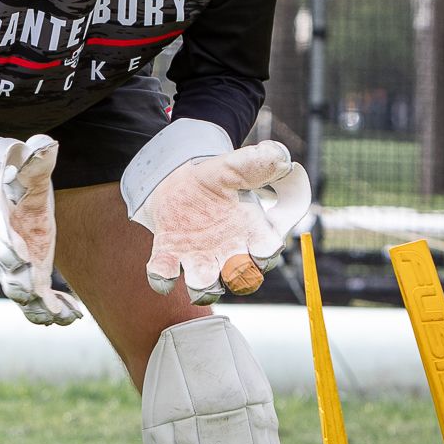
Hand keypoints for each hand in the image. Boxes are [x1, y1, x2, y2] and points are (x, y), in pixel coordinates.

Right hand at [0, 135, 82, 325]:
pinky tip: (71, 317)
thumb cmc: (12, 175)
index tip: (24, 260)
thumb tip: (47, 145)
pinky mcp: (29, 273)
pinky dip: (50, 310)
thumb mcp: (19, 160)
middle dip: (21, 286)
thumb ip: (31, 157)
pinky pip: (36, 298)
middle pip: (5, 273)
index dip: (8, 251)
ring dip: (38, 307)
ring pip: (20, 293)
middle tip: (37, 294)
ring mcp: (13, 265)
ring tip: (60, 317)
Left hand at [127, 130, 309, 304]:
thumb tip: (281, 157)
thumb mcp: (235, 166)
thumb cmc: (215, 180)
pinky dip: (162, 278)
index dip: (267, 254)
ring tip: (199, 278)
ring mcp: (199, 258)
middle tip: (233, 264)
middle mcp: (229, 253)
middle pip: (242, 279)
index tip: (264, 247)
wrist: (179, 182)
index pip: (268, 252)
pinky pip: (165, 275)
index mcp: (251, 232)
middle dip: (240, 277)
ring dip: (203, 287)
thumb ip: (258, 163)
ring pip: (206, 287)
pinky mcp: (170, 255)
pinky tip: (162, 271)